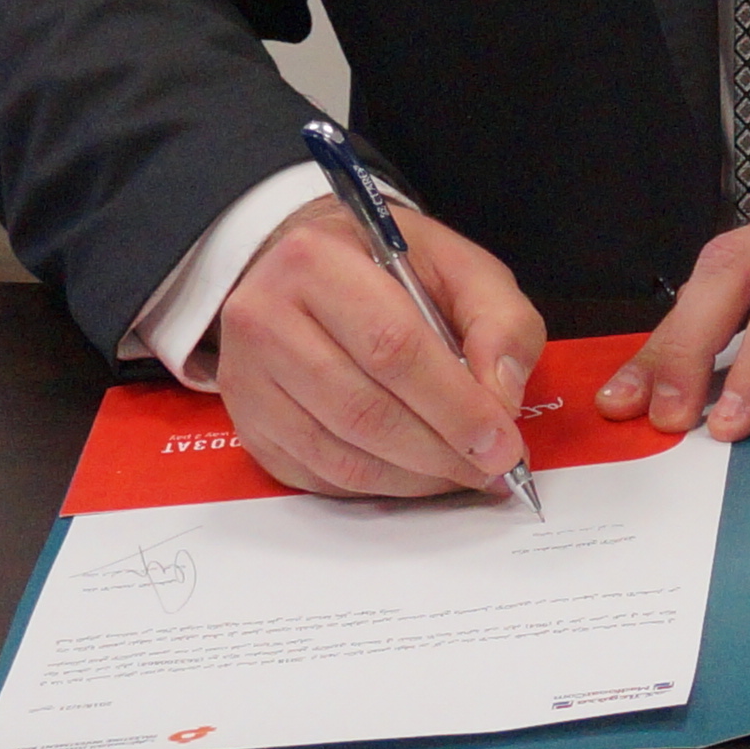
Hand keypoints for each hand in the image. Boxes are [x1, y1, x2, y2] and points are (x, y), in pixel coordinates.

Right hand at [206, 196, 547, 500]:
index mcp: (316, 261)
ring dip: (414, 478)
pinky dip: (378, 487)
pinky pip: (318, 476)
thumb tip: (502, 398)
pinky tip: (418, 475)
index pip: (392, 348)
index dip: (454, 405)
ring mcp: (247, 378)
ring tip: (464, 474)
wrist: (304, 268)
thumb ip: (498, 321)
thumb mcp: (458, 264)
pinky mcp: (247, 424)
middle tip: (493, 468)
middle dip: (440, 451)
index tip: (502, 443)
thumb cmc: (387, 266)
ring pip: (338, 455)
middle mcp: (264, 319)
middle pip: (362, 410)